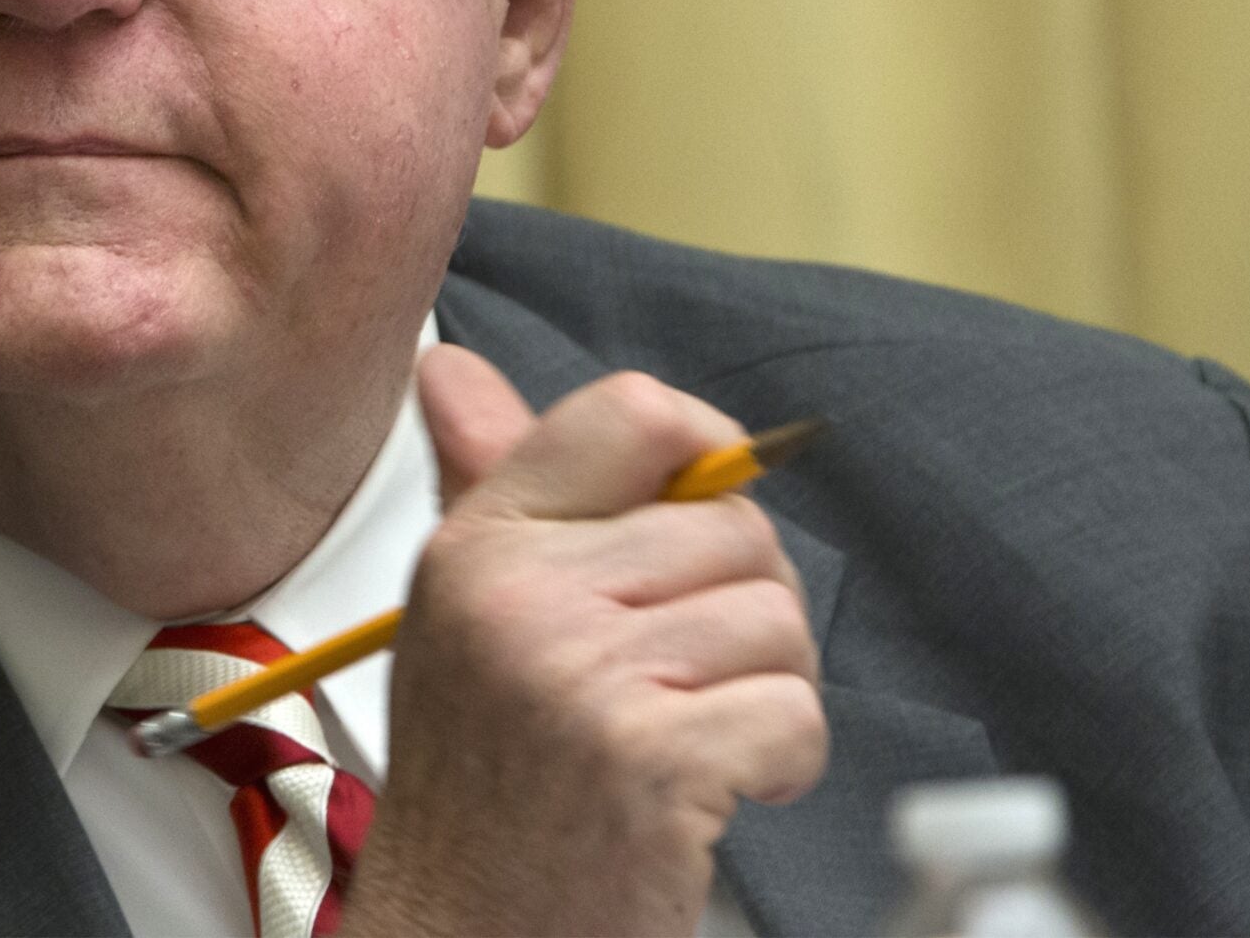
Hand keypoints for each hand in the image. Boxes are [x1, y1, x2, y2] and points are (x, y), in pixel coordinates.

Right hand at [342, 350, 827, 936]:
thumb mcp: (464, 614)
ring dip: (766, 689)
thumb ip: (489, 484)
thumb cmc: (480, 786)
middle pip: (733, 527)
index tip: (704, 512)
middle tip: (686, 678)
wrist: (463, 934)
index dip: (706, 450)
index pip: (630, 412)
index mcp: (480, 543)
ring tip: (692, 737)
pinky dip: (781, 761)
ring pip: (775, 618)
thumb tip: (455, 369)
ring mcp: (582, 676)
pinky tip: (712, 791)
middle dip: (746, 607)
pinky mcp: (650, 760)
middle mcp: (521, 595)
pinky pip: (794, 711)